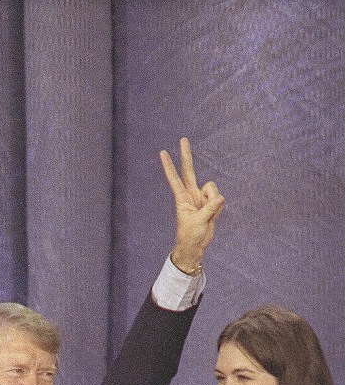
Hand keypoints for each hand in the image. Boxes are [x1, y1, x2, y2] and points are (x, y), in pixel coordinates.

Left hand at [160, 137, 223, 272]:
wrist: (196, 246)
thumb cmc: (190, 235)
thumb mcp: (198, 222)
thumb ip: (210, 208)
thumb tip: (220, 198)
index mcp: (182, 198)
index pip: (174, 179)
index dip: (169, 166)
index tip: (163, 152)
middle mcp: (191, 194)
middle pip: (189, 171)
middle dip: (186, 155)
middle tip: (182, 139)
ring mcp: (201, 198)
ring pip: (212, 189)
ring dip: (213, 202)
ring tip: (207, 215)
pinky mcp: (211, 203)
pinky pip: (219, 199)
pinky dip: (218, 209)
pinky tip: (212, 217)